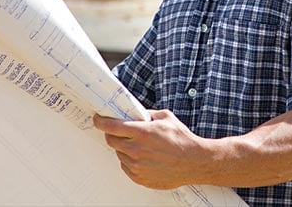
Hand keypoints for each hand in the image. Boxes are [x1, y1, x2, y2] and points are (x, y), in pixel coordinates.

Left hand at [93, 109, 207, 189]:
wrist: (193, 162)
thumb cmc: (182, 140)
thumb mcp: (165, 118)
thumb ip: (147, 114)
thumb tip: (135, 113)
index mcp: (142, 133)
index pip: (111, 126)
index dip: (101, 121)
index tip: (98, 119)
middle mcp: (137, 150)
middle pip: (111, 140)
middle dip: (112, 134)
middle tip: (120, 131)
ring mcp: (137, 166)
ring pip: (119, 154)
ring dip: (124, 148)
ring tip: (140, 145)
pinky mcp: (139, 177)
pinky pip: (126, 166)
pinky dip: (130, 160)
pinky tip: (143, 156)